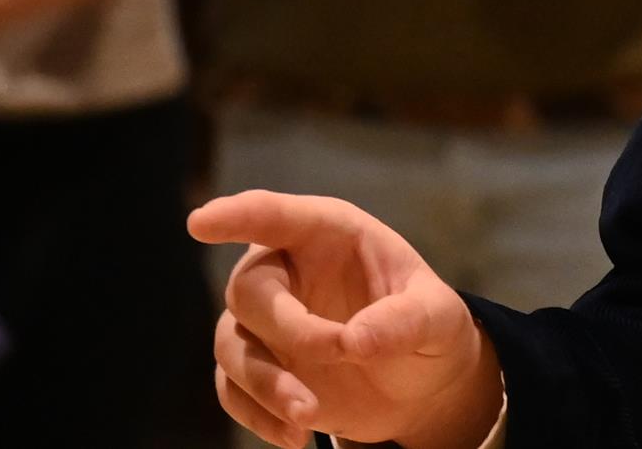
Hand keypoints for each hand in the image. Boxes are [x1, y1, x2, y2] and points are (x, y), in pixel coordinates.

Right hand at [188, 192, 502, 448]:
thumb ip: (407, 320)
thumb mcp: (440, 318)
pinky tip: (294, 435)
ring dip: (265, 383)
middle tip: (340, 352)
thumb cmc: (428, 329)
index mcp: (329, 234)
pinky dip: (257, 414)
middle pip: (249, 290)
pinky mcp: (259, 369)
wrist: (419, 384)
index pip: (274, 215)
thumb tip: (356, 340)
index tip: (201, 222)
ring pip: (231, 345)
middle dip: (288, 327)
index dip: (237, 215)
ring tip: (309, 417)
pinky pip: (232, 390)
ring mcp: (266, 323)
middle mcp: (287, 271)